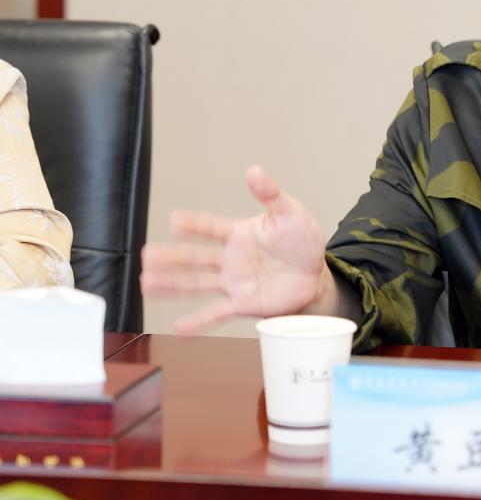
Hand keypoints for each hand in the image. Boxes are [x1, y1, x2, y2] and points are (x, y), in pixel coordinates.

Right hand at [140, 165, 328, 333]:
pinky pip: (216, 313)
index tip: (175, 220)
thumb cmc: (302, 243)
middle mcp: (230, 259)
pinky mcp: (242, 303)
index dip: (194, 224)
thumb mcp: (291, 214)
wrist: (315, 276)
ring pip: (197, 283)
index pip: (211, 227)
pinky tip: (179, 328)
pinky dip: (198, 322)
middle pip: (195, 258)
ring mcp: (234, 282)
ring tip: (146, 284)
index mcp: (239, 234)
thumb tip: (254, 171)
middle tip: (146, 255)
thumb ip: (271, 195)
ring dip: (172, 285)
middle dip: (170, 257)